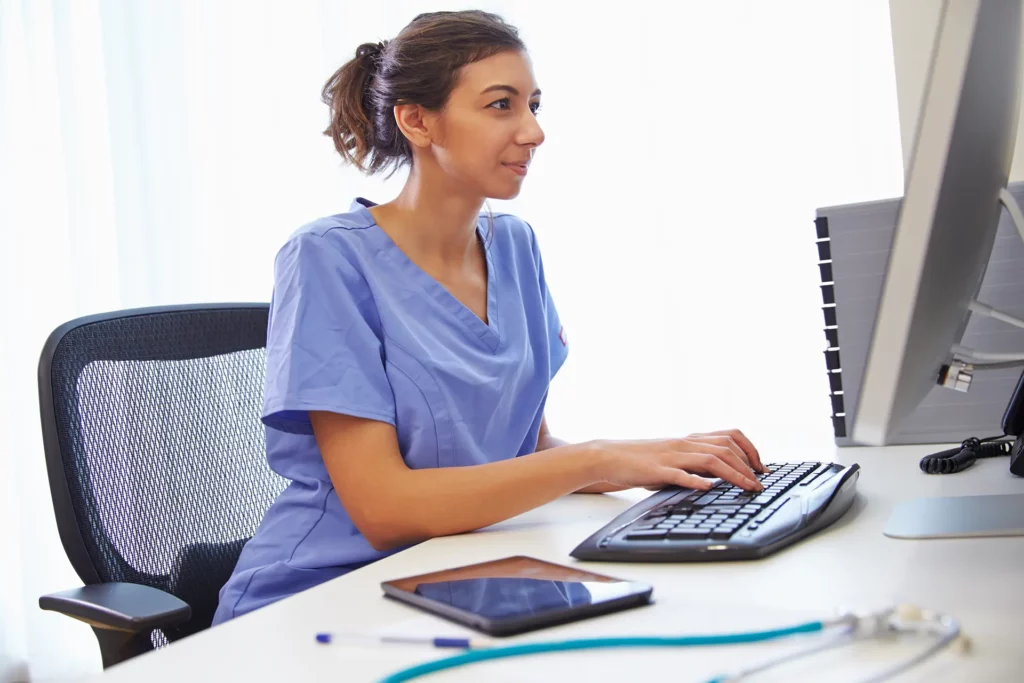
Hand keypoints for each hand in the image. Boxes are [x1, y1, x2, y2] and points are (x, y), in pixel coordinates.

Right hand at [592, 429, 765, 491]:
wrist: (610, 457)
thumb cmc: (642, 461)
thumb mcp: (674, 458)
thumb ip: (696, 463)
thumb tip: (722, 476)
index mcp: (690, 440)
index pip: (729, 436)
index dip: (750, 450)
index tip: (762, 468)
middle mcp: (684, 444)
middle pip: (725, 448)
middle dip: (748, 465)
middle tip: (760, 483)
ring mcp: (671, 456)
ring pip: (709, 459)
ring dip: (733, 474)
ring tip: (747, 487)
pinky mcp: (656, 470)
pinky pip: (679, 474)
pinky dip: (696, 480)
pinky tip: (708, 487)